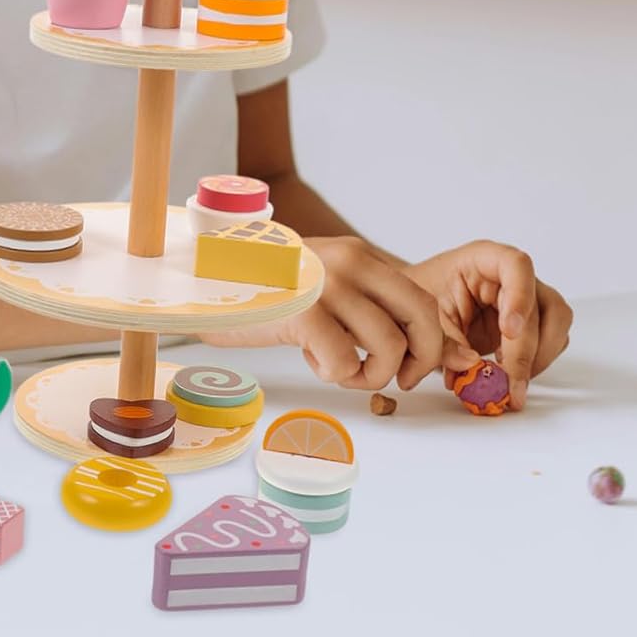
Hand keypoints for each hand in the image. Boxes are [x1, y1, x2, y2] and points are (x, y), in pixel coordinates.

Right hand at [201, 236, 478, 392]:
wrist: (203, 278)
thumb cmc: (265, 292)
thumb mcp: (324, 289)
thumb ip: (368, 310)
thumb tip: (430, 351)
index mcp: (359, 256)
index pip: (422, 299)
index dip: (433, 342)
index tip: (418, 369)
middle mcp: (351, 262)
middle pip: (421, 318)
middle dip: (420, 360)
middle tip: (398, 380)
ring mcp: (327, 285)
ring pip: (387, 347)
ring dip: (369, 375)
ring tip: (339, 368)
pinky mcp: (303, 312)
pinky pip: (344, 363)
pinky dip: (333, 375)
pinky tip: (310, 360)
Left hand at [404, 241, 573, 409]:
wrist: (420, 305)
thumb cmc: (423, 298)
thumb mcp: (426, 316)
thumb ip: (446, 340)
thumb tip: (471, 366)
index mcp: (483, 259)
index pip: (516, 265)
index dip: (520, 297)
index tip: (509, 331)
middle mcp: (511, 276)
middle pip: (543, 303)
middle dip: (527, 348)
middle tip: (509, 378)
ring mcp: (527, 297)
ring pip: (557, 323)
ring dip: (539, 357)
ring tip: (510, 380)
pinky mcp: (532, 323)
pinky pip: (551, 342)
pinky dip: (536, 363)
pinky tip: (511, 374)